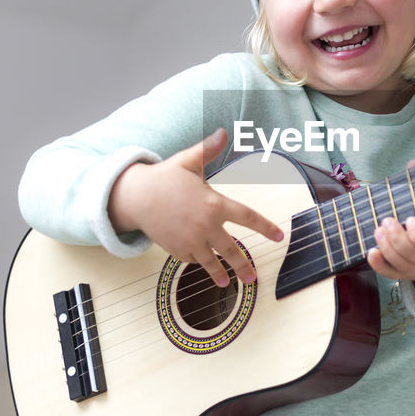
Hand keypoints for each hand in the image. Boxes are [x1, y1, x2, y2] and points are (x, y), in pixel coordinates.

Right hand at [108, 128, 283, 285]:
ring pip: (211, 261)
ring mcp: (190, 240)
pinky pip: (193, 259)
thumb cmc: (164, 178)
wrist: (135, 197)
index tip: (279, 236)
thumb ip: (208, 150)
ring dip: (221, 274)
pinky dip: (199, 262)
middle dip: (243, 265)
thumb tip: (223, 132)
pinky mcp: (176, 249)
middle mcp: (205, 226)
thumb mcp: (188, 161)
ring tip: (232, 284)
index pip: (247, 217)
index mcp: (214, 204)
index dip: (265, 227)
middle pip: (231, 250)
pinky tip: (204, 264)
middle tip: (253, 278)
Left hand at [366, 160, 414, 306]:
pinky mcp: (406, 276)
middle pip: (413, 255)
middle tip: (387, 221)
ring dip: (387, 247)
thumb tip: (413, 164)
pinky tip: (371, 252)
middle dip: (397, 238)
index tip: (410, 219)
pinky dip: (380, 265)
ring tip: (378, 230)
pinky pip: (392, 274)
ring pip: (402, 265)